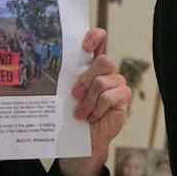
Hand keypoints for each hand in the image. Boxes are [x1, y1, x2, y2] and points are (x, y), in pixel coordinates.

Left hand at [58, 28, 132, 175]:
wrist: (82, 139)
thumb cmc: (72, 113)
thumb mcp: (66, 93)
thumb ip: (68, 78)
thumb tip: (53, 67)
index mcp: (91, 63)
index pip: (100, 38)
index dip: (95, 37)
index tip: (85, 46)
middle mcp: (107, 71)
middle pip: (103, 61)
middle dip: (86, 79)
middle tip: (74, 95)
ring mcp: (117, 83)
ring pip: (103, 81)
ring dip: (89, 100)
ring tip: (81, 113)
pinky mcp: (123, 97)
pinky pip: (110, 97)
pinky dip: (98, 108)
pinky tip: (91, 117)